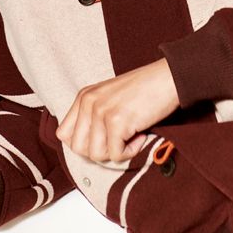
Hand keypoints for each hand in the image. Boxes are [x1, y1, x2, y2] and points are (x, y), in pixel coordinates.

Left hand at [56, 58, 178, 162]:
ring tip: (131, 136)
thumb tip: (86, 148)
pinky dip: (131, 152)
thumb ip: (93, 116)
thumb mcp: (109, 97)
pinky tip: (140, 135)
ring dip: (116, 152)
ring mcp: (101, 111)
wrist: (168, 78)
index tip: (103, 140)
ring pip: (96, 155)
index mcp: (84, 96)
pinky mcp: (117, 121)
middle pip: (78, 148)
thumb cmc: (145, 89)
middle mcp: (89, 102)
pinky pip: (116, 155)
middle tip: (119, 140)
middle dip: (100, 151)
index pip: (64, 134)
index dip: (83, 144)